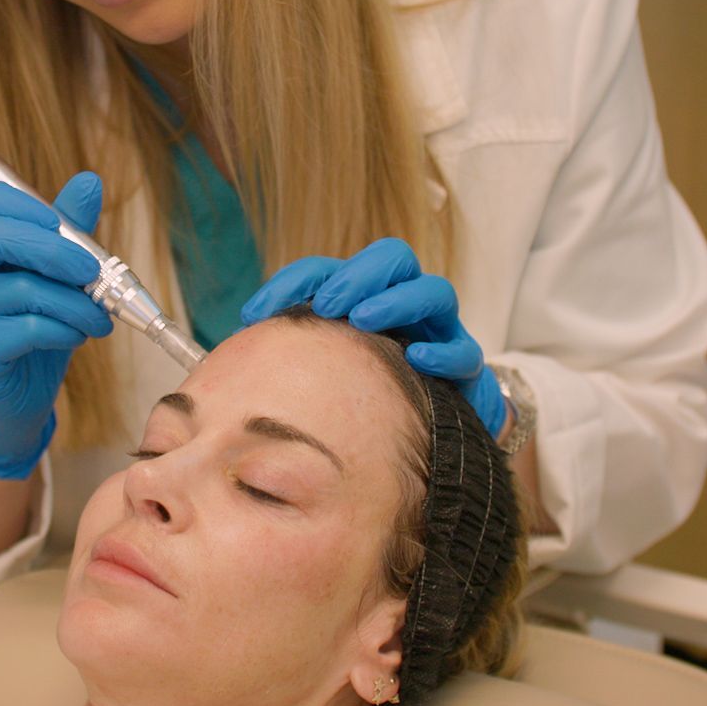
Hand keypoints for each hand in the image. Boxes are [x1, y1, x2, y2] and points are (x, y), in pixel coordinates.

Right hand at [0, 173, 112, 478]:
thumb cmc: (35, 322)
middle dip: (58, 250)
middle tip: (93, 269)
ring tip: (99, 316)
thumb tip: (89, 181)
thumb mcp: (57, 271)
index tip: (58, 221)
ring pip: (24, 289)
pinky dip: (66, 330)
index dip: (17, 201)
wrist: (19, 393)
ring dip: (76, 303)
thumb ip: (69, 227)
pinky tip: (77, 336)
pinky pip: (28, 328)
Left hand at [240, 238, 505, 437]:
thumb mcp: (320, 373)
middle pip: (394, 258)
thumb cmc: (364, 401)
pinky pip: (466, 354)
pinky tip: (418, 359)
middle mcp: (404, 307)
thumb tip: (239, 348)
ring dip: (398, 300)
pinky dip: (444, 352)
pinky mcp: (467, 374)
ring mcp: (440, 334)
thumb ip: (290, 355)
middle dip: (359, 275)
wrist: (428, 446)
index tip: (257, 312)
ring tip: (365, 319)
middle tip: (329, 304)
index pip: (329, 270)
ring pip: (434, 292)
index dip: (295, 280)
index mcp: (364, 300)